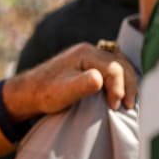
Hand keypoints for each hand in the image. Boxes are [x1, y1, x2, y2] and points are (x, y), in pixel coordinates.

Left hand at [2, 41, 137, 120]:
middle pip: (120, 64)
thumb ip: (82, 84)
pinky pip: (114, 70)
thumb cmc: (45, 93)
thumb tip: (99, 79)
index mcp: (86, 53)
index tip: (114, 107)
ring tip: (129, 102)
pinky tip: (123, 94)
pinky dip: (122, 81)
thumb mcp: (62, 91)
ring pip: (120, 65)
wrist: (30, 91)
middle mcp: (91, 51)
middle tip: (128, 106)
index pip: (114, 67)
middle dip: (128, 85)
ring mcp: (91, 57)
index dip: (118, 87)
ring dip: (128, 83)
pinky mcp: (91, 66)